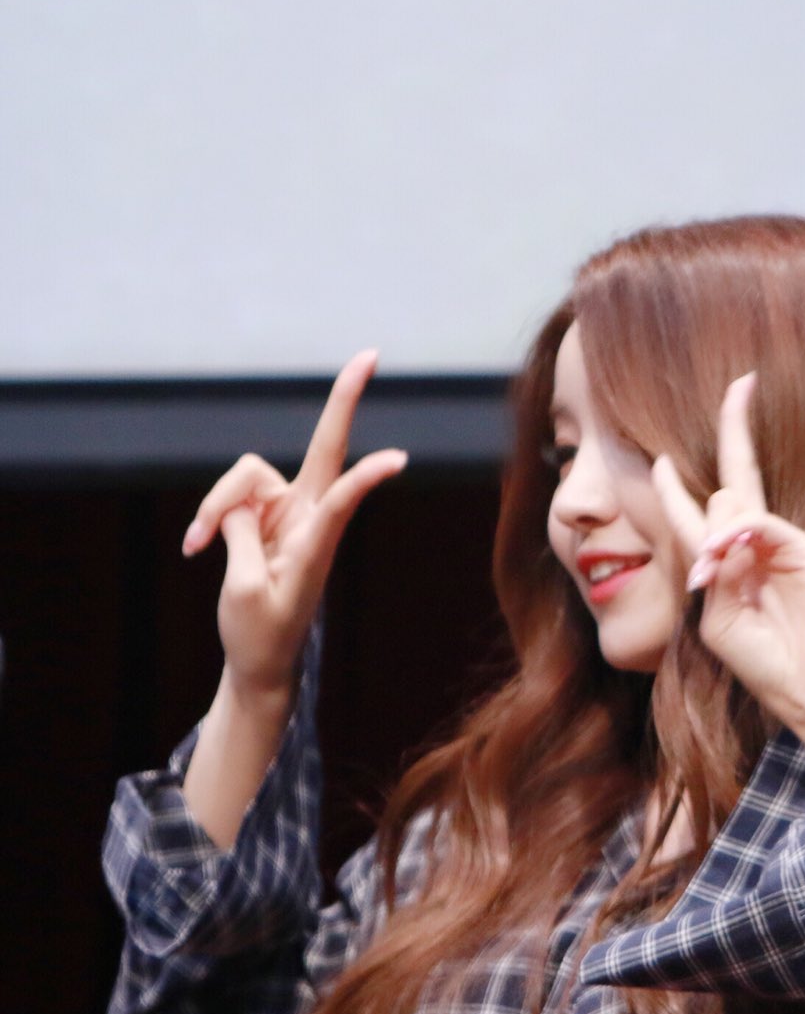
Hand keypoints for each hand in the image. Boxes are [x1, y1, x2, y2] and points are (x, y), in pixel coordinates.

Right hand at [182, 349, 406, 708]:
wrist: (259, 659)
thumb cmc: (261, 633)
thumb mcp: (245, 591)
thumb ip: (238, 537)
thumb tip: (234, 504)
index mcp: (318, 541)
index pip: (345, 498)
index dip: (366, 476)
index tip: (400, 458)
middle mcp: (310, 514)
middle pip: (326, 445)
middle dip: (345, 399)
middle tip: (371, 354)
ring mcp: (288, 508)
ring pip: (245, 476)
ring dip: (214, 506)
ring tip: (196, 547)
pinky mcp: (264, 511)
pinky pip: (229, 494)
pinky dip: (208, 515)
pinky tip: (196, 546)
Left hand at [651, 373, 804, 767]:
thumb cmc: (770, 665)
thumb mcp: (719, 619)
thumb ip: (711, 573)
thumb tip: (716, 527)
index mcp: (737, 562)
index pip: (709, 508)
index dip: (681, 481)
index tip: (659, 455)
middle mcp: (761, 544)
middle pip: (737, 475)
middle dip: (735, 427)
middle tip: (741, 382)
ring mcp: (786, 543)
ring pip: (734, 504)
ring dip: (712, 537)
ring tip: (712, 578)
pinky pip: (758, 523)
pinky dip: (734, 538)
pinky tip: (721, 562)